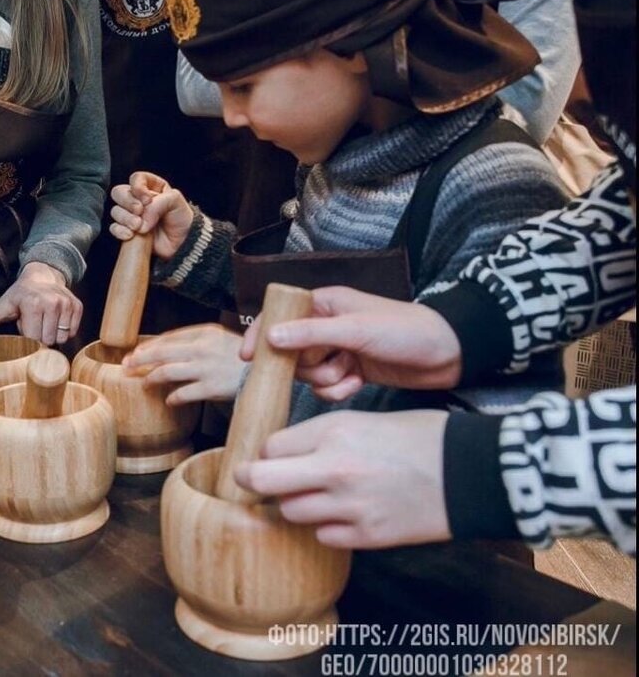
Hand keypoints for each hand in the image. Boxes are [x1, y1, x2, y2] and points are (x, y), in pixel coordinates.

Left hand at [0, 262, 81, 345]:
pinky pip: (73, 331)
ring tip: (44, 322)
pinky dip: (64, 330)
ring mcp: (66, 303)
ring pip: (62, 337)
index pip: (34, 338)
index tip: (25, 329)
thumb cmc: (22, 293)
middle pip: (49, 340)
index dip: (28, 337)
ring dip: (52, 334)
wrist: (43, 274)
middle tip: (35, 324)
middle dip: (40, 337)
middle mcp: (52, 302)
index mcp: (32, 303)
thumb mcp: (5, 303)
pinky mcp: (77, 306)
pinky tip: (55, 320)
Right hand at [108, 171, 193, 259]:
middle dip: (128, 202)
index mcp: (151, 186)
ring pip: (116, 211)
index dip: (138, 187)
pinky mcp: (128, 231)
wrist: (183, 242)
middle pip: (119, 192)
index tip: (147, 200)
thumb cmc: (181, 218)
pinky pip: (114, 228)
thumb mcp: (175, 201)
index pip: (136, 178)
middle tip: (139, 211)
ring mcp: (132, 215)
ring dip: (125, 218)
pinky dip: (120, 231)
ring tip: (139, 226)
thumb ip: (157, 203)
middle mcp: (138, 199)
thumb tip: (141, 217)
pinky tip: (131, 235)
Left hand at [121, 324, 245, 404]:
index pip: (167, 337)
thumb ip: (197, 341)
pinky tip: (168, 401)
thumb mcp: (220, 339)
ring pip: (166, 372)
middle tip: (126, 366)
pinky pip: (182, 394)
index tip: (134, 353)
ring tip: (144, 384)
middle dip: (139, 360)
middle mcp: (202, 348)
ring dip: (150, 379)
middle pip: (160, 352)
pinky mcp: (211, 388)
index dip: (147, 346)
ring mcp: (206, 368)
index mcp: (205, 332)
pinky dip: (172, 398)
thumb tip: (166, 350)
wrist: (268, 372)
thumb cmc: (243, 357)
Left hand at [234, 409, 450, 548]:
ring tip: (319, 495)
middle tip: (251, 481)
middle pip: (262, 482)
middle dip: (252, 482)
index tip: (269, 457)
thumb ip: (320, 438)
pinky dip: (327, 527)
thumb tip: (280, 453)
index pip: (269, 447)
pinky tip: (346, 514)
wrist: (473, 472)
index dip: (266, 453)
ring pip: (291, 512)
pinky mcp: (366, 535)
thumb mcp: (365, 420)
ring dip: (296, 505)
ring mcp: (349, 506)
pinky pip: (323, 535)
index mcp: (334, 432)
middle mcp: (334, 469)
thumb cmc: (422, 439)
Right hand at [240, 286, 462, 400]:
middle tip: (332, 362)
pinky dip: (338, 390)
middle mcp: (326, 326)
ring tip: (351, 372)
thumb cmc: (405, 330)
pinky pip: (326, 387)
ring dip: (326, 379)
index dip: (261, 336)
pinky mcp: (350, 371)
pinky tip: (358, 383)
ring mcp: (338, 350)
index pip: (280, 318)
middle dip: (307, 365)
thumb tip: (270, 337)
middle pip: (291, 353)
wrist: (447, 353)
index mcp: (324, 304)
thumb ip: (311, 334)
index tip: (248, 357)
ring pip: (308, 374)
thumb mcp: (355, 329)